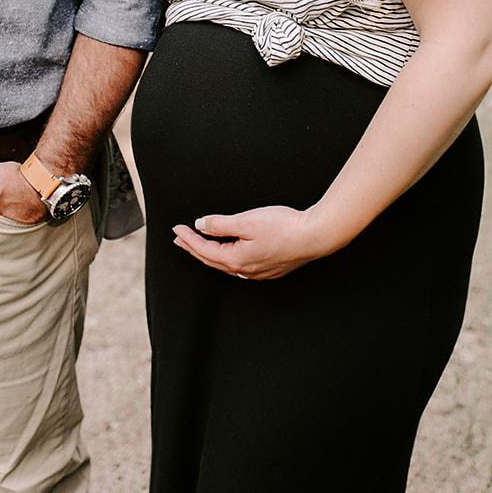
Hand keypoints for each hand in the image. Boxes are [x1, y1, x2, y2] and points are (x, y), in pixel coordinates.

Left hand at [173, 205, 326, 280]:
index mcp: (236, 259)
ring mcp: (258, 272)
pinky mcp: (270, 269)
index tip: (177, 229)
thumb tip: (201, 226)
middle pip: (211, 260)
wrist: (314, 236)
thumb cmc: (284, 227)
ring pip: (226, 265)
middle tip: (180, 240)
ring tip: (199, 246)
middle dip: (193, 248)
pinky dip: (228, 259)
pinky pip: (240, 267)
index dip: (188, 238)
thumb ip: (220, 224)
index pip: (204, 250)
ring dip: (210, 254)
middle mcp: (245, 270)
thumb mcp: (246, 220)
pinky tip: (229, 255)